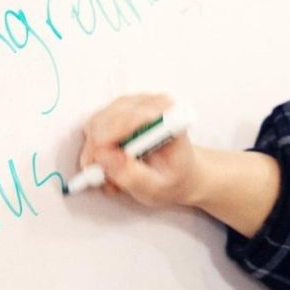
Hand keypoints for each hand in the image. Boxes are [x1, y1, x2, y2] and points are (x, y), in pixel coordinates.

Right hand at [77, 93, 280, 236]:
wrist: (193, 173)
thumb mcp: (157, 188)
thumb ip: (130, 174)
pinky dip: (99, 146)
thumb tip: (106, 158)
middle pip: (106, 117)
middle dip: (96, 148)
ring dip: (96, 149)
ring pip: (98, 120)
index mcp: (166, 115)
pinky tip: (113, 165)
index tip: (99, 167)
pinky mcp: (126, 108)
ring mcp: (138, 101)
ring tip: (110, 175)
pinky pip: (100, 124)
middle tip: (97, 177)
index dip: (106, 142)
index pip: (125, 117)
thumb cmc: (179, 181)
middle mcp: (152, 101)